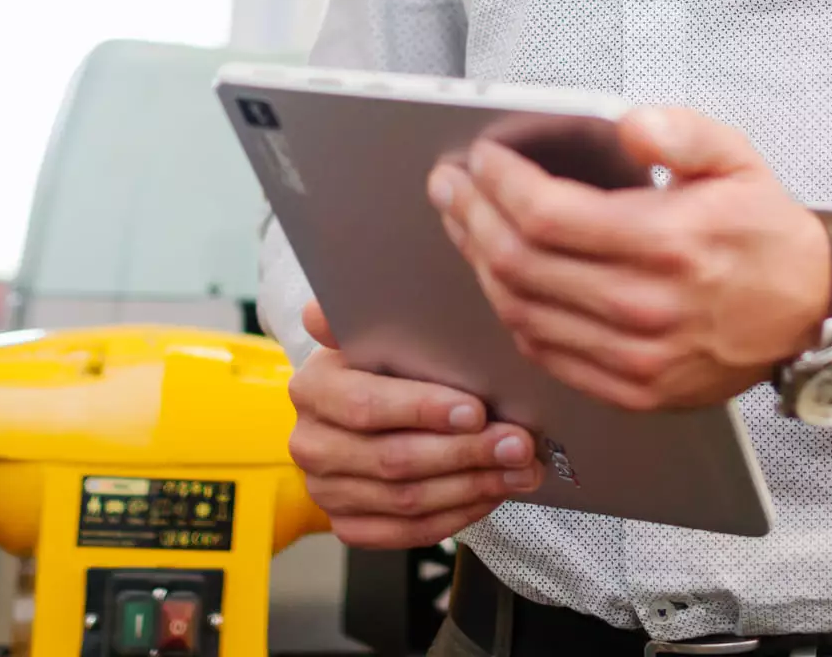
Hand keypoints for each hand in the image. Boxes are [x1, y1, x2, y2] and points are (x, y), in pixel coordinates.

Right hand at [285, 301, 539, 547]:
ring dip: (473, 486)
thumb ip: (371, 317)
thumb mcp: (379, 333)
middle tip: (519, 444)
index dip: (423, 410)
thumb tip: (349, 298)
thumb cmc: (382, 367)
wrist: (362, 413)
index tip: (477, 409)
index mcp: (313, 387)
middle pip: (394, 459)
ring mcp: (326, 489)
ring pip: (406, 500)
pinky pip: (406, 534)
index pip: (367, 405)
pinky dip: (456, 517)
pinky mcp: (347, 523)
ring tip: (520, 470)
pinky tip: (491, 494)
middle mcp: (310, 442)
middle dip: (466, 453)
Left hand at [429, 106, 831, 411]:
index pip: (547, 215)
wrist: (811, 312)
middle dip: (470, 216)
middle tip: (450, 185)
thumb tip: (629, 126)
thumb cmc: (764, 230)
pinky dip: (511, 313)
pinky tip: (500, 278)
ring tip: (464, 224)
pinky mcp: (633, 391)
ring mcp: (637, 358)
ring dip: (479, 263)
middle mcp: (648, 306)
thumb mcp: (735, 157)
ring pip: (521, 311)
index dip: (499, 182)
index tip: (481, 158)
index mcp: (669, 242)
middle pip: (520, 263)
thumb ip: (680, 132)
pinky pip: (546, 353)